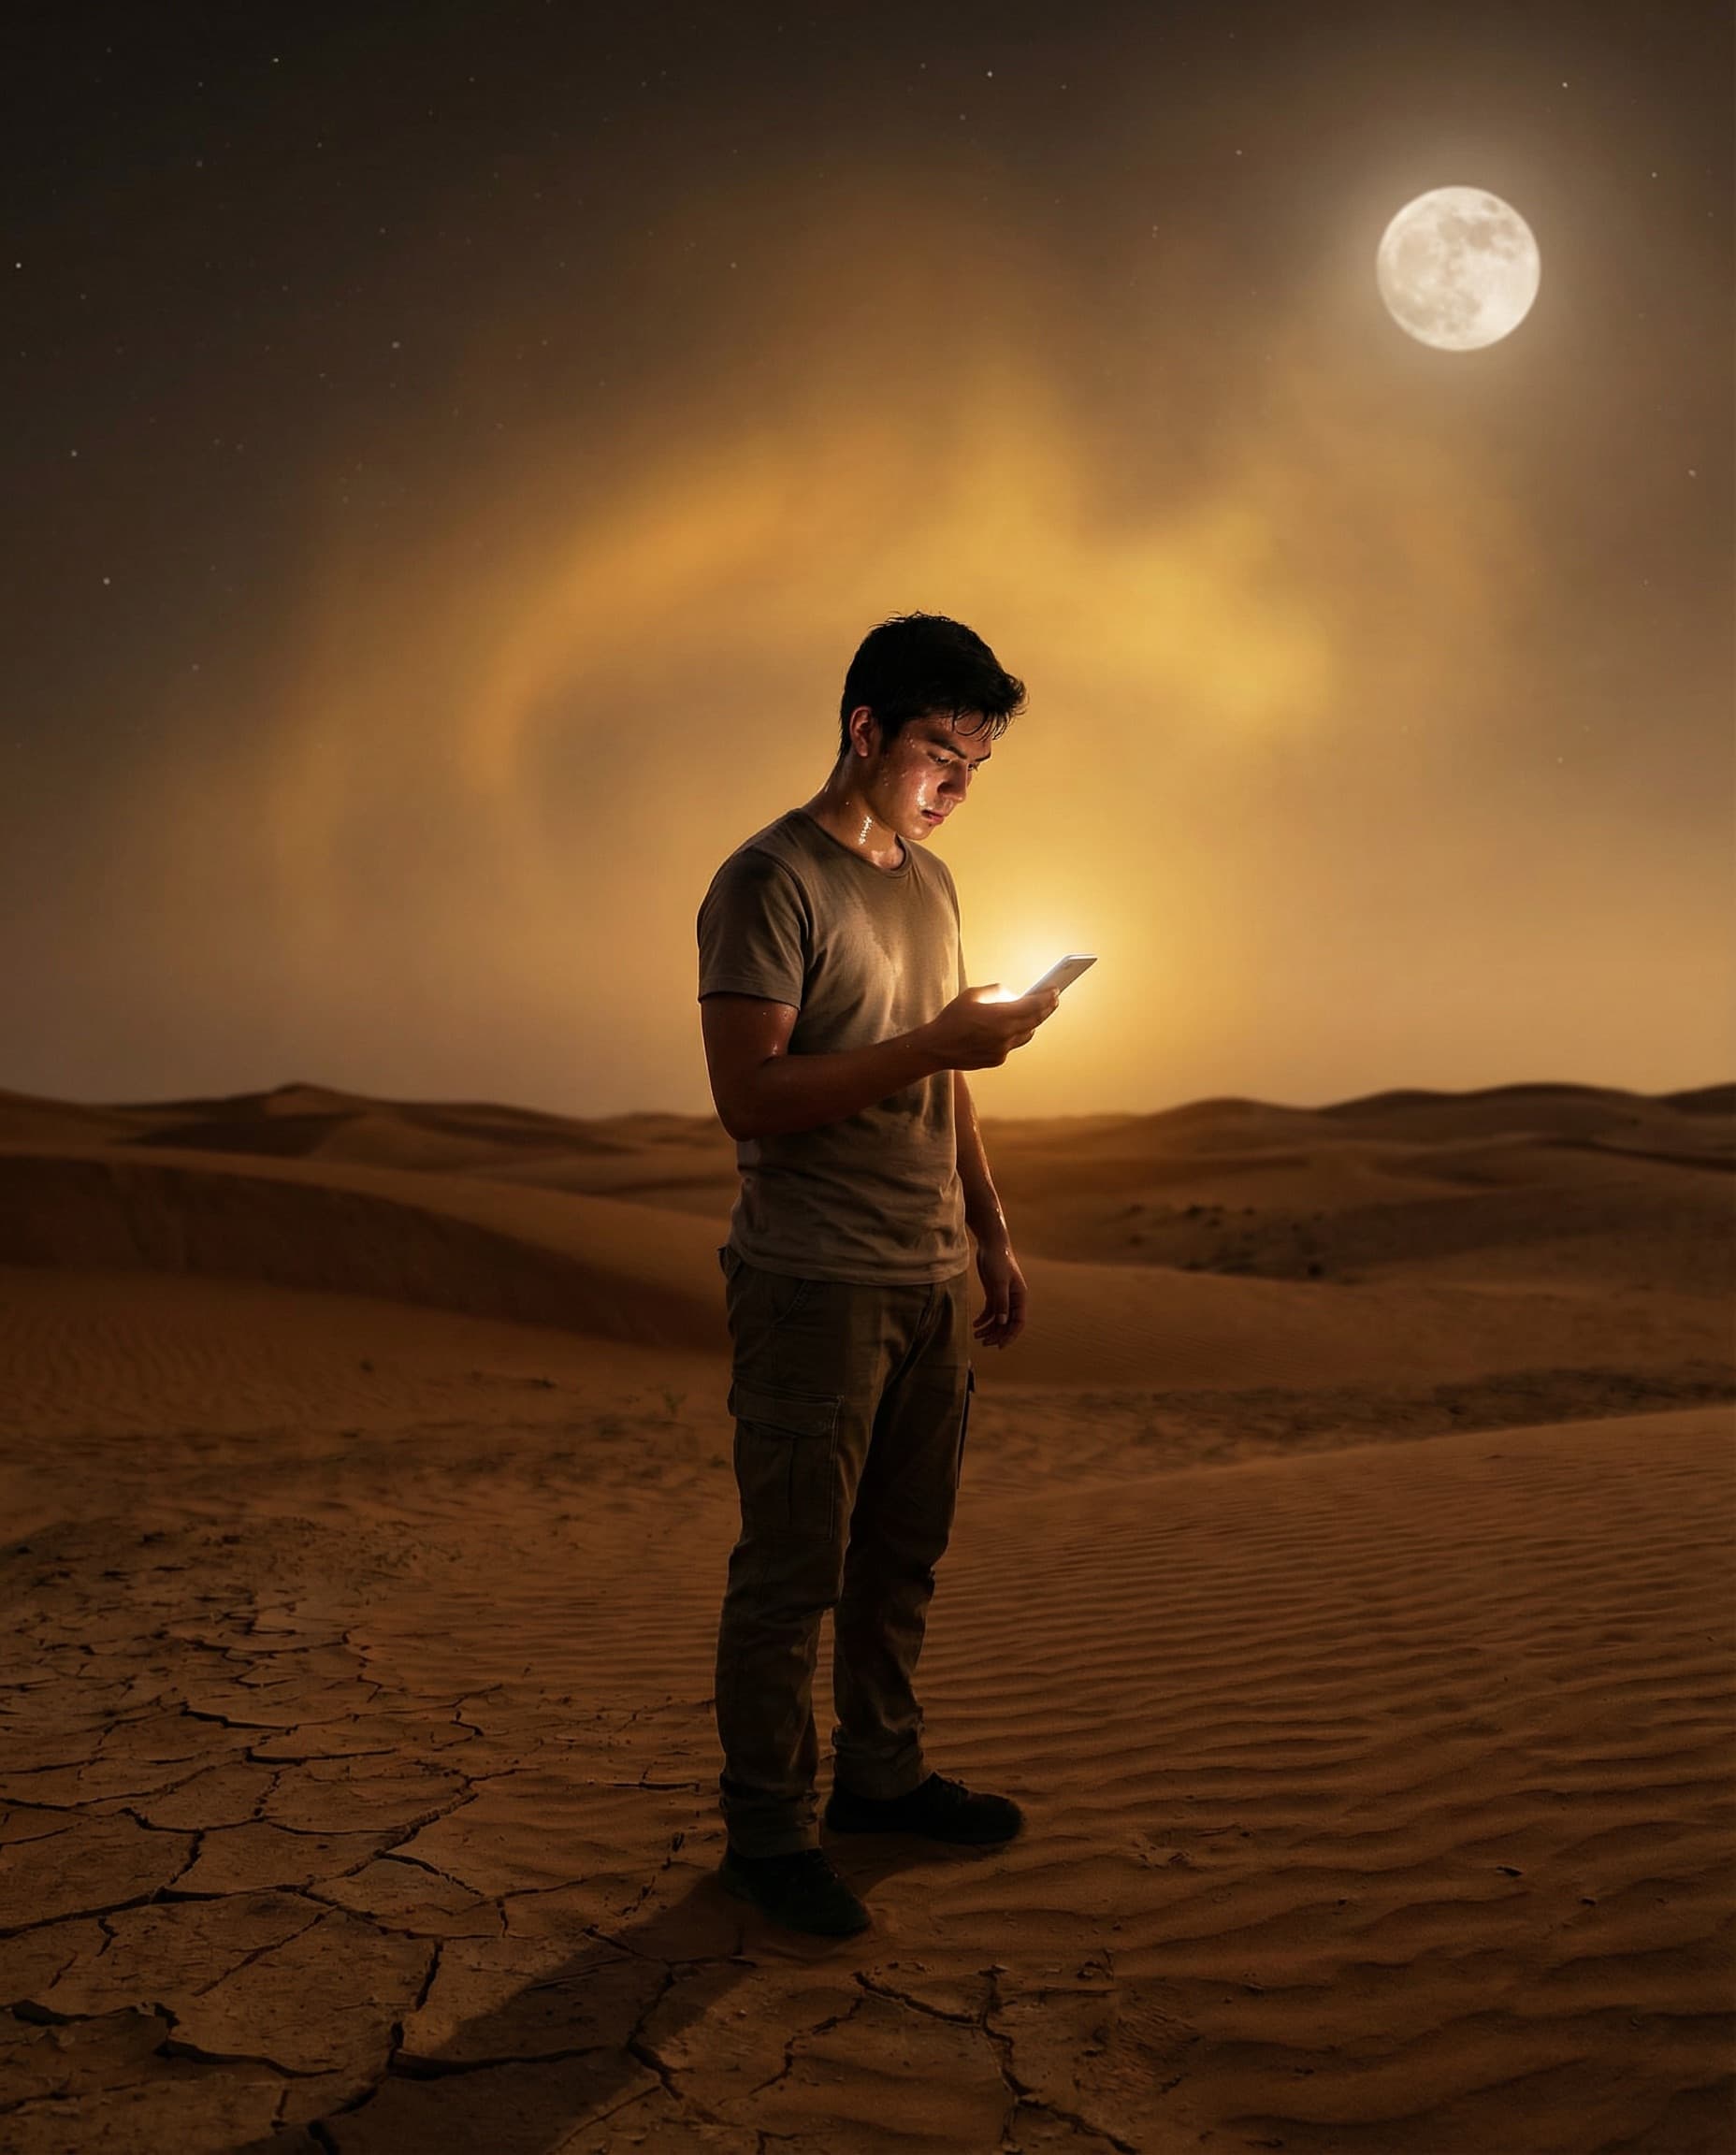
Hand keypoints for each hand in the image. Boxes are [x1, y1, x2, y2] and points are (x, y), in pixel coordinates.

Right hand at [924, 985, 1061, 1070]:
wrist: (937, 1047)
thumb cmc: (952, 1019)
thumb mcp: (972, 995)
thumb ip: (997, 992)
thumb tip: (1014, 996)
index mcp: (1000, 1017)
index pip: (1034, 1006)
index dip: (1047, 997)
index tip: (1055, 990)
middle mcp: (1006, 1035)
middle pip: (1035, 1021)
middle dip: (1047, 1008)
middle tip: (1053, 999)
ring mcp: (1003, 1050)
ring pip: (1027, 1034)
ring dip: (1033, 1022)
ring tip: (1037, 1012)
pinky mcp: (998, 1059)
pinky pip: (1013, 1044)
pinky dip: (1016, 1033)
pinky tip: (1012, 1027)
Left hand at [971, 1236, 1027, 1348]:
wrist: (991, 1244)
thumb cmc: (998, 1260)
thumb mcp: (999, 1282)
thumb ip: (1001, 1302)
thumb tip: (1003, 1322)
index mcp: (1020, 1297)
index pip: (1018, 1322)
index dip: (1010, 1335)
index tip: (999, 1345)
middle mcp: (1013, 1299)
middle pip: (1007, 1323)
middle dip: (997, 1334)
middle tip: (984, 1343)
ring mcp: (1003, 1296)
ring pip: (998, 1319)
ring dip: (989, 1329)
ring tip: (976, 1336)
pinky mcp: (993, 1293)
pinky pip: (991, 1311)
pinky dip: (983, 1319)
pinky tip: (975, 1325)